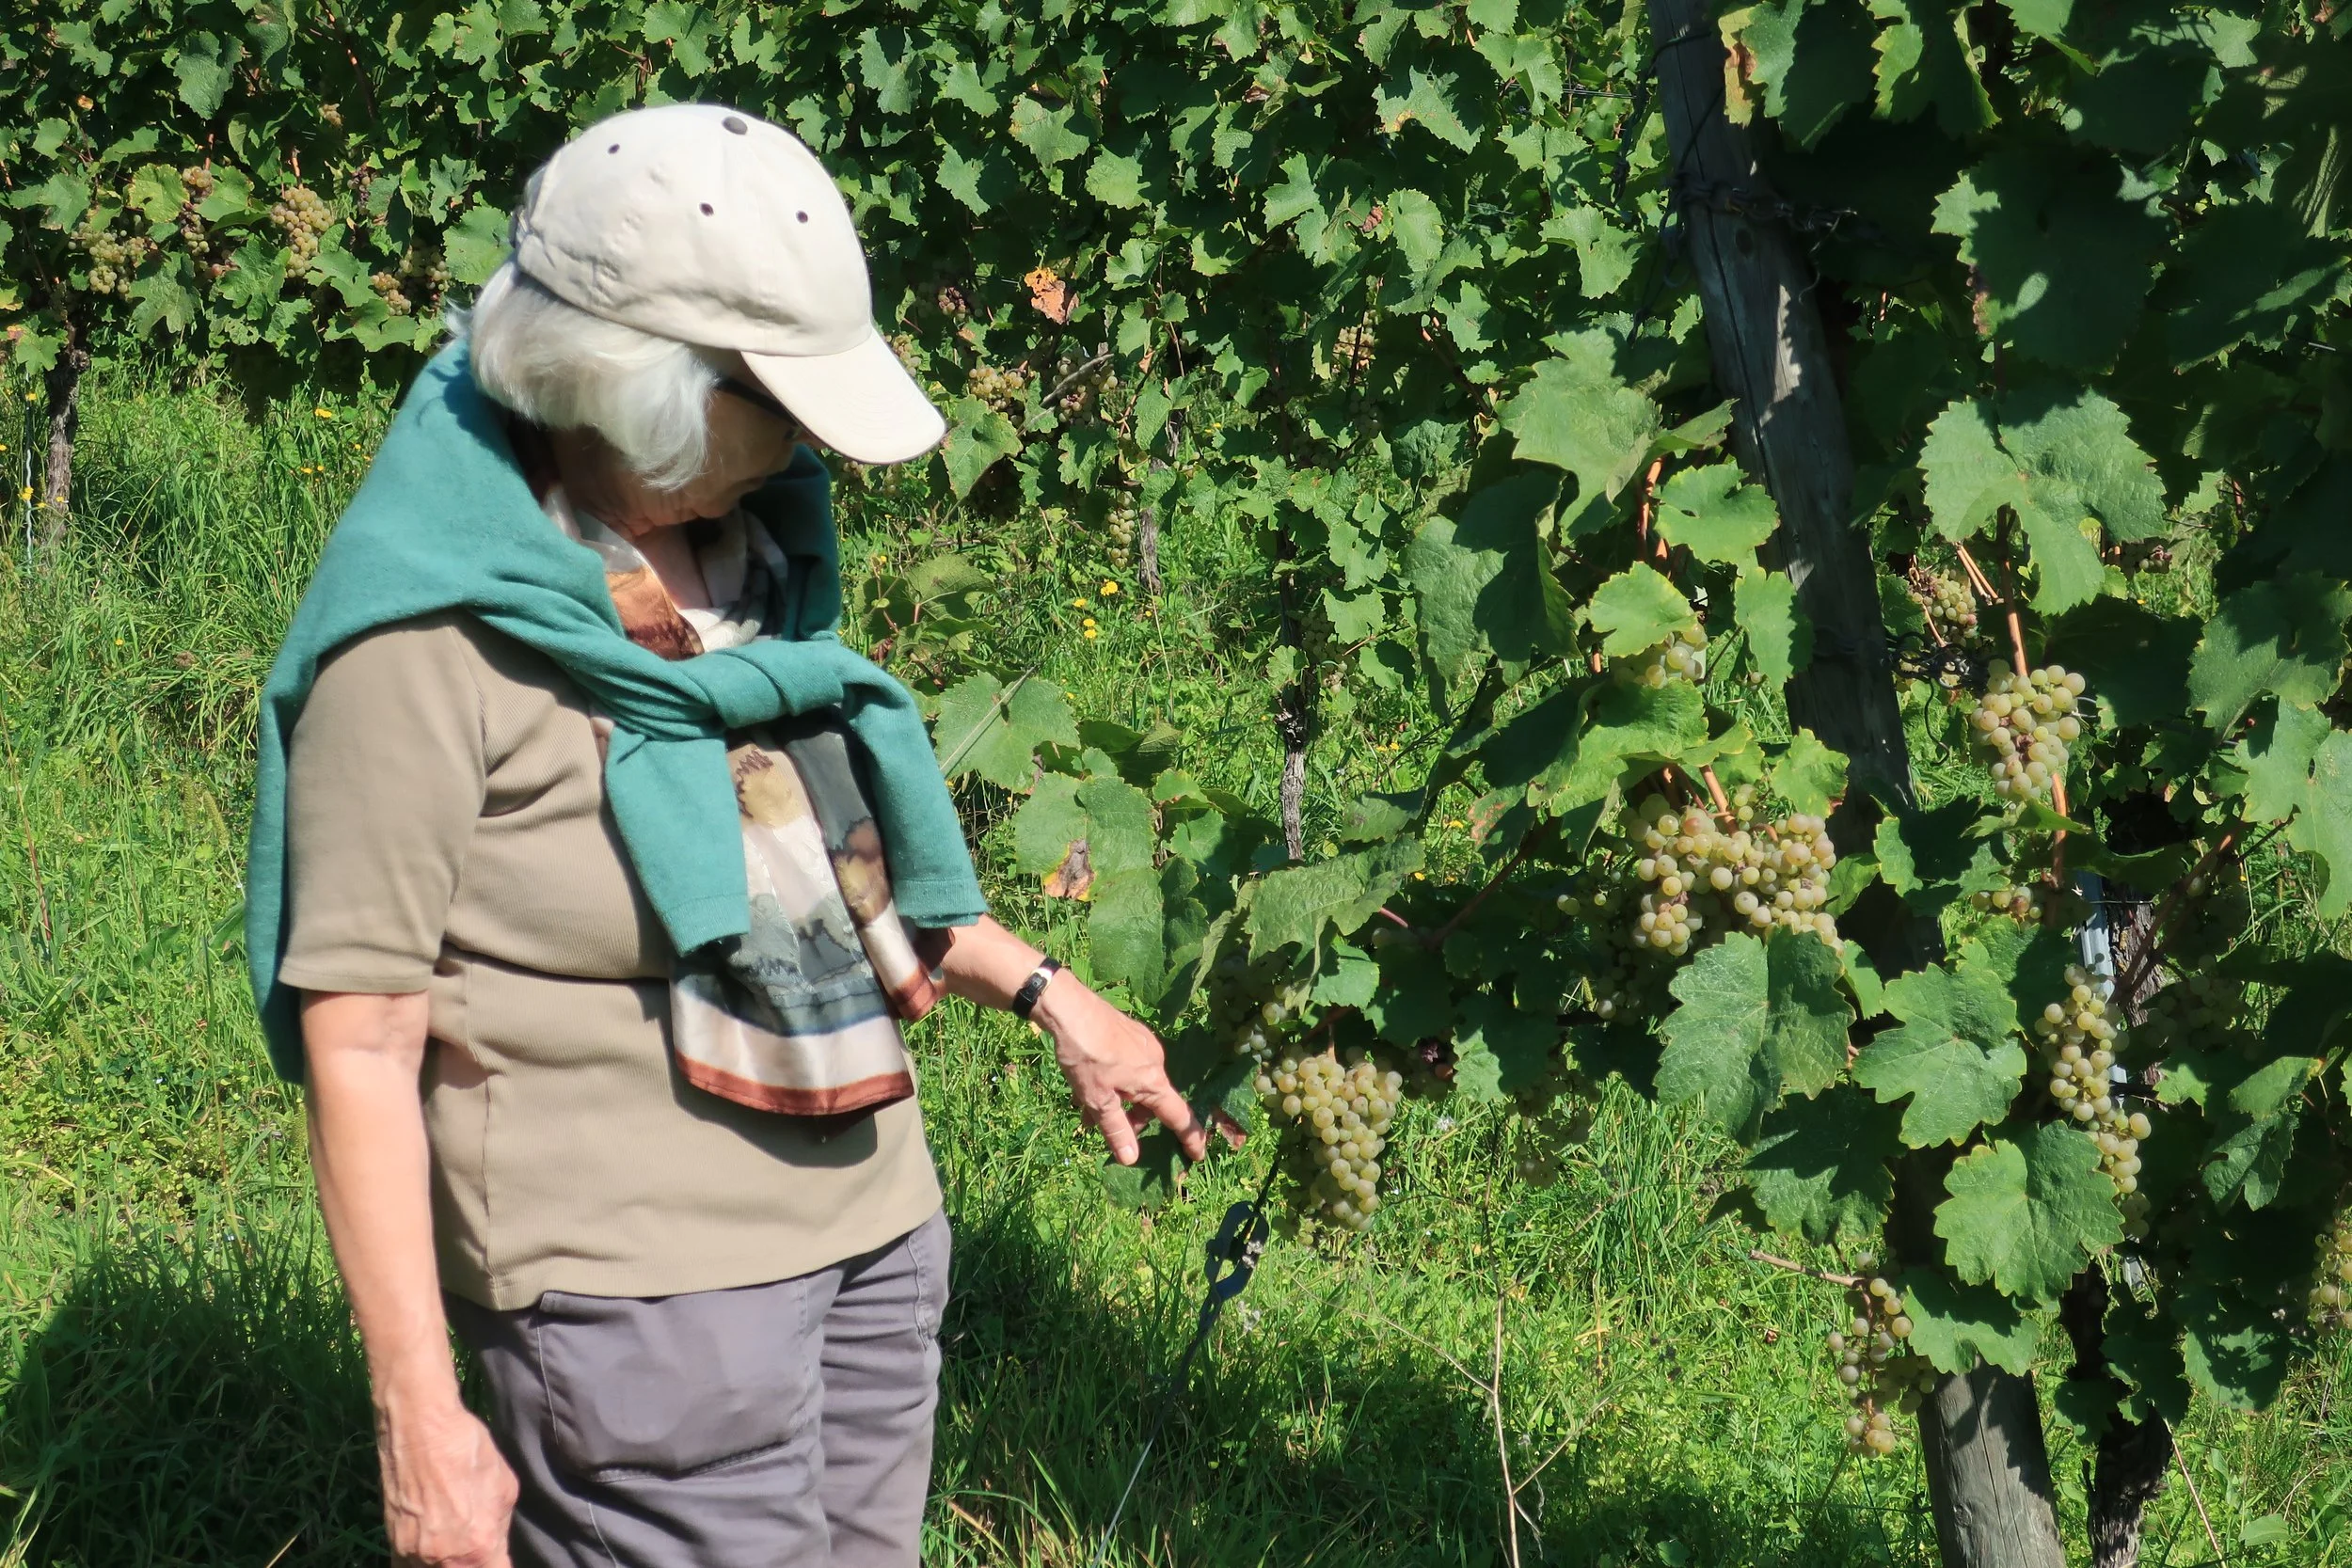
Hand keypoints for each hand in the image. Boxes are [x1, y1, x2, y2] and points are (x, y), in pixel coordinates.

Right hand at [378, 1397, 517, 1567]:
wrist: (419, 1429)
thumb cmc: (469, 1452)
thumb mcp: (504, 1488)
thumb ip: (499, 1528)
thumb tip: (495, 1546)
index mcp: (479, 1547)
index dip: (499, 1565)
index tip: (498, 1557)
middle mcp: (443, 1560)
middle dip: (475, 1562)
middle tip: (477, 1545)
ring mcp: (413, 1555)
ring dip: (449, 1560)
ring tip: (454, 1539)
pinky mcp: (393, 1545)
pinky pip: (409, 1565)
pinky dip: (423, 1561)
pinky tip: (434, 1546)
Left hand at [1033, 973, 1208, 1165]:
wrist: (1069, 1007)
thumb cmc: (1085, 1055)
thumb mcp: (1097, 1098)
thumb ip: (1116, 1129)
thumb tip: (1131, 1158)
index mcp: (1153, 1081)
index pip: (1179, 1116)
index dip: (1190, 1138)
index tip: (1197, 1156)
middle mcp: (1156, 1061)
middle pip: (1152, 1102)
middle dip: (1133, 1120)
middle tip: (1102, 1128)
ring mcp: (1144, 1044)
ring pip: (1137, 1084)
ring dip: (1118, 1101)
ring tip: (1086, 1108)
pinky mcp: (1130, 1033)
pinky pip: (1129, 1067)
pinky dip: (1115, 1082)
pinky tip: (1089, 1083)